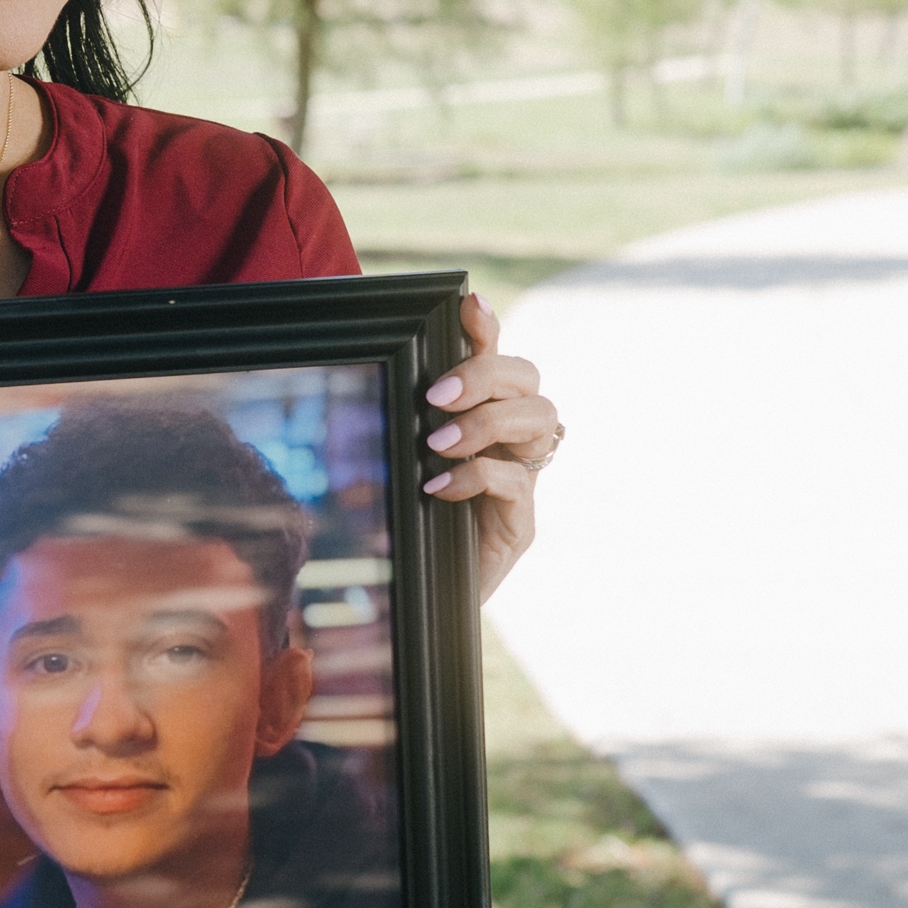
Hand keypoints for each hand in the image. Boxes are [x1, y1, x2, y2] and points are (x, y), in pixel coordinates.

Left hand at [420, 289, 564, 604]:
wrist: (419, 603)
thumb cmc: (405, 528)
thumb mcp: (394, 465)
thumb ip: (398, 426)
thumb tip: (367, 384)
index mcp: (485, 419)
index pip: (499, 359)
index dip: (489, 329)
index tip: (470, 303)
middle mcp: (513, 443)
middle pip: (530, 380)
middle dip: (485, 375)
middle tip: (434, 395)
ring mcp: (525, 481)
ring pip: (539, 419)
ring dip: (485, 421)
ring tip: (436, 442)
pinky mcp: (522, 524)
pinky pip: (517, 481)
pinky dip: (476, 476)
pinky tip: (436, 486)